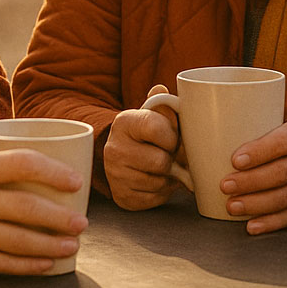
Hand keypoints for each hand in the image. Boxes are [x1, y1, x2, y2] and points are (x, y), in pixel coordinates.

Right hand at [0, 149, 87, 275]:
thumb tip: (46, 170)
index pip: (22, 163)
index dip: (54, 171)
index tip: (76, 181)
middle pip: (27, 207)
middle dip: (61, 218)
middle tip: (83, 222)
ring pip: (19, 240)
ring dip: (52, 245)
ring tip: (73, 245)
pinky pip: (1, 264)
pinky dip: (28, 266)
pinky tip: (46, 264)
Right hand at [103, 84, 182, 210]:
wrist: (124, 154)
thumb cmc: (147, 133)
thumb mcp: (154, 113)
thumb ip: (163, 102)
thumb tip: (161, 89)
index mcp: (124, 122)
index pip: (156, 128)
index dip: (172, 136)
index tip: (173, 137)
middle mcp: (113, 148)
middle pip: (161, 161)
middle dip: (172, 159)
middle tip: (170, 154)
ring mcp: (115, 175)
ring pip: (160, 181)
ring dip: (169, 176)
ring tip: (164, 167)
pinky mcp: (122, 197)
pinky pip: (154, 198)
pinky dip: (162, 191)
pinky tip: (157, 179)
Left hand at [220, 116, 286, 234]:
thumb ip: (260, 134)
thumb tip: (214, 141)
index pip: (283, 142)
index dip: (259, 152)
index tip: (235, 160)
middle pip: (283, 173)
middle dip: (251, 182)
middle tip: (225, 186)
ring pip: (286, 197)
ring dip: (256, 204)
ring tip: (232, 206)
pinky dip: (271, 223)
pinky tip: (252, 226)